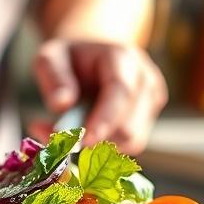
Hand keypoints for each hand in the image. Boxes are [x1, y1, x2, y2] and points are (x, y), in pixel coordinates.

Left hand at [30, 39, 166, 153]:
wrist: (91, 59)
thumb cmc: (70, 59)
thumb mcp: (51, 58)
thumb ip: (54, 78)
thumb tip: (61, 104)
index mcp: (123, 58)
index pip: (121, 92)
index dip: (104, 120)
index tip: (83, 141)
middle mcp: (145, 79)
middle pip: (130, 125)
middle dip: (97, 139)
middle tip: (61, 141)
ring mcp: (152, 100)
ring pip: (131, 141)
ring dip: (100, 145)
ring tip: (72, 132)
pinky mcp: (149, 118)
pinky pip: (130, 144)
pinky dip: (106, 146)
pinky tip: (89, 133)